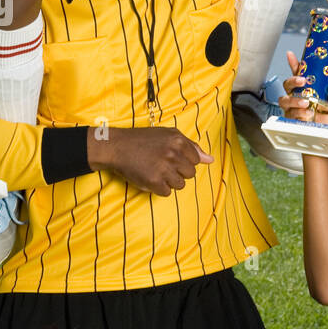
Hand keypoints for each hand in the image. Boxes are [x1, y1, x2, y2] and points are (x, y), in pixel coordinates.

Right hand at [88, 126, 212, 195]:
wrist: (117, 146)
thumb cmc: (144, 140)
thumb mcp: (169, 135)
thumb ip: (191, 146)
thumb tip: (210, 159)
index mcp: (178, 141)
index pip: (196, 161)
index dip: (184, 161)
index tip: (170, 157)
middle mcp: (173, 154)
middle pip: (190, 174)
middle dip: (178, 172)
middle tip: (162, 165)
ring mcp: (163, 168)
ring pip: (180, 185)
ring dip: (170, 181)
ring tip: (156, 171)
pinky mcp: (154, 181)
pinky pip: (167, 193)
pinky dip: (159, 188)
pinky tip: (150, 178)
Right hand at [279, 49, 327, 126]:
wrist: (325, 133)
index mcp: (307, 88)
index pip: (298, 73)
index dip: (293, 63)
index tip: (291, 54)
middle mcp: (297, 96)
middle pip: (287, 84)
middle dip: (293, 80)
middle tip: (302, 81)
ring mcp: (292, 107)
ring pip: (285, 99)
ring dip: (295, 100)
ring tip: (306, 102)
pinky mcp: (291, 118)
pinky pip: (290, 113)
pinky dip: (299, 113)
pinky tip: (307, 114)